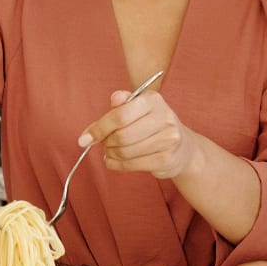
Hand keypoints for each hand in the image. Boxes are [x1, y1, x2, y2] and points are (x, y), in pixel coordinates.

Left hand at [81, 89, 197, 179]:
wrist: (182, 147)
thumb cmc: (151, 125)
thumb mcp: (136, 109)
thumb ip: (119, 107)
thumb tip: (108, 106)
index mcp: (152, 100)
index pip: (120, 115)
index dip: (99, 128)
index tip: (84, 139)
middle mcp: (164, 117)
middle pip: (121, 136)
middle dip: (106, 143)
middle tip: (103, 144)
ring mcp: (168, 139)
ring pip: (125, 152)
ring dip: (111, 154)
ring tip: (110, 152)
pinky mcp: (166, 159)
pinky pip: (132, 165)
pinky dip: (117, 165)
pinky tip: (116, 161)